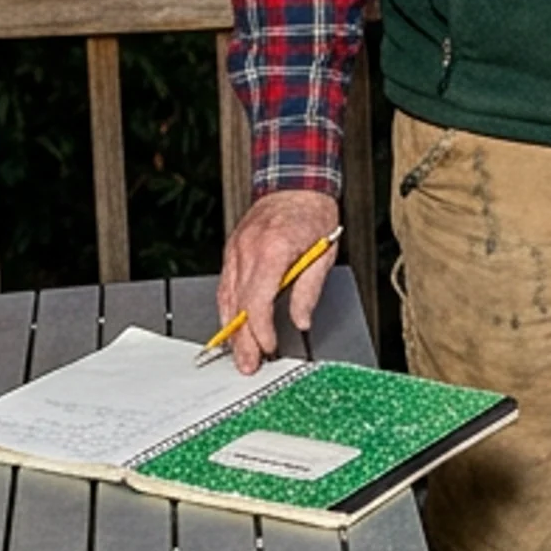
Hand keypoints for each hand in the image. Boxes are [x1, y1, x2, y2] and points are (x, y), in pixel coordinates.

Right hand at [216, 187, 341, 374]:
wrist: (296, 185)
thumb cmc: (313, 215)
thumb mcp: (323, 254)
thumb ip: (309, 290)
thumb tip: (301, 321)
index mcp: (273, 250)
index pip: (258, 301)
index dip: (261, 330)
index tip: (269, 347)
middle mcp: (249, 250)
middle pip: (239, 305)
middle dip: (242, 340)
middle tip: (248, 365)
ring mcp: (236, 250)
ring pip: (227, 297)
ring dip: (232, 329)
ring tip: (239, 353)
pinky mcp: (232, 251)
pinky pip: (226, 286)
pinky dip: (228, 308)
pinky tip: (233, 325)